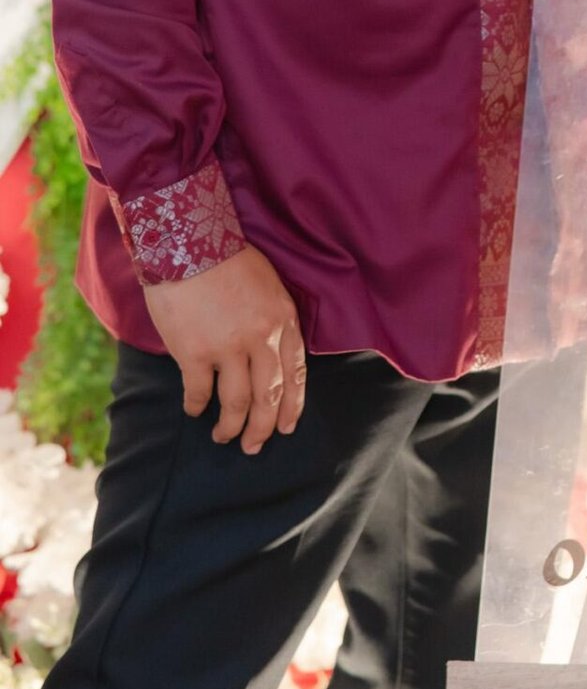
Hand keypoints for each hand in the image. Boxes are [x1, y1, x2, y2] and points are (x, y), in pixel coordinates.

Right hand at [142, 243, 306, 453]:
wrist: (188, 242)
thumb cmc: (227, 258)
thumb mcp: (268, 285)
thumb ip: (272, 320)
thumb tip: (268, 355)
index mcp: (283, 320)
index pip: (295, 373)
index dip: (293, 404)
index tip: (288, 426)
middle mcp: (261, 339)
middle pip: (268, 396)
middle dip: (264, 427)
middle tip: (254, 446)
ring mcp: (228, 348)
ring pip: (236, 403)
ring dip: (231, 426)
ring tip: (225, 438)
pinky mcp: (194, 353)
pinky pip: (198, 392)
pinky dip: (196, 406)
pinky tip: (193, 411)